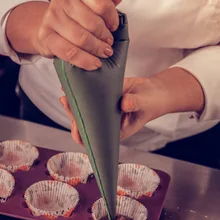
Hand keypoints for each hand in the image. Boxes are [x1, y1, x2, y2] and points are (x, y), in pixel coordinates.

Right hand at [6, 0, 129, 69]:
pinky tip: (94, 63)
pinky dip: (84, 60)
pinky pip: (69, 52)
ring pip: (81, 38)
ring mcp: (51, 17)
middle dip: (104, 37)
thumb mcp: (95, 1)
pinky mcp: (46, 35)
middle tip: (108, 44)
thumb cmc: (76, 14)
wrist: (48, 25)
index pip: (102, 3)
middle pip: (92, 23)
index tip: (113, 27)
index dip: (112, 18)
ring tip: (104, 53)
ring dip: (96, 49)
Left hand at [60, 68, 205, 143]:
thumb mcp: (145, 104)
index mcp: (113, 130)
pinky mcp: (102, 95)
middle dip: (72, 113)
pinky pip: (89, 94)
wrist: (154, 92)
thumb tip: (124, 103)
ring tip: (65, 91)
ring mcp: (102, 108)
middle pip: (83, 122)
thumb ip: (135, 104)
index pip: (92, 138)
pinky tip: (73, 81)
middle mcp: (104, 121)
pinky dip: (81, 88)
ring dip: (73, 101)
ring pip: (84, 108)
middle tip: (66, 100)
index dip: (81, 133)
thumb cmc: (151, 104)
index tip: (76, 123)